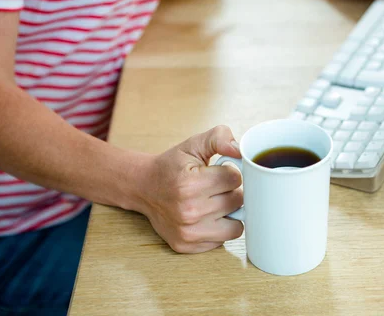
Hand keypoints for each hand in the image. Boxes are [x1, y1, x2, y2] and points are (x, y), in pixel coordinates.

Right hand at [135, 126, 243, 252]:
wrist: (143, 187)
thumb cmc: (172, 166)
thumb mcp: (193, 145)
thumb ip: (219, 138)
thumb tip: (239, 150)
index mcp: (190, 184)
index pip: (235, 178)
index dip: (229, 172)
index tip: (217, 172)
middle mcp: (189, 211)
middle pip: (238, 201)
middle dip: (230, 191)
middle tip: (214, 187)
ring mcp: (188, 232)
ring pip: (236, 225)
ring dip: (229, 213)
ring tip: (214, 202)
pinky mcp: (187, 246)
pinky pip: (223, 240)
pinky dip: (220, 228)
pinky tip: (206, 217)